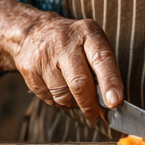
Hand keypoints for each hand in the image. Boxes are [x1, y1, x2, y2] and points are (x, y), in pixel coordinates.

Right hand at [0, 0, 123, 122]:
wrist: (34, 30)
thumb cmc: (72, 43)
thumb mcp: (92, 43)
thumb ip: (104, 68)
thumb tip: (111, 103)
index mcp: (87, 33)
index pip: (101, 59)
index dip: (109, 82)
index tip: (115, 102)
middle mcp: (65, 42)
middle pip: (79, 83)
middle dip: (90, 104)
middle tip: (95, 114)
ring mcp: (45, 54)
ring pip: (63, 94)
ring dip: (72, 103)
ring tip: (73, 94)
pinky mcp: (29, 67)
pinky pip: (47, 97)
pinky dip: (56, 100)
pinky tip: (57, 87)